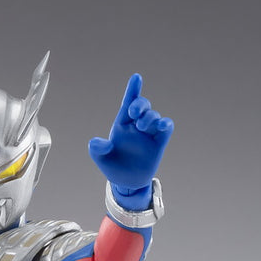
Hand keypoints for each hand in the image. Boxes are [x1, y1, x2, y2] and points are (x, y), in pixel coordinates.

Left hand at [88, 74, 173, 205]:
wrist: (126, 182)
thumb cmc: (112, 166)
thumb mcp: (101, 158)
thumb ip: (97, 149)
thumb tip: (95, 142)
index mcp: (122, 124)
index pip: (128, 103)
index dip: (133, 90)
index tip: (136, 77)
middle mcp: (136, 125)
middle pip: (142, 106)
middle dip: (140, 104)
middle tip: (134, 113)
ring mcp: (148, 133)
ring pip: (154, 116)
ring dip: (149, 117)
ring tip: (142, 127)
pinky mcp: (159, 142)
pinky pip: (166, 128)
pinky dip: (165, 124)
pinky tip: (162, 125)